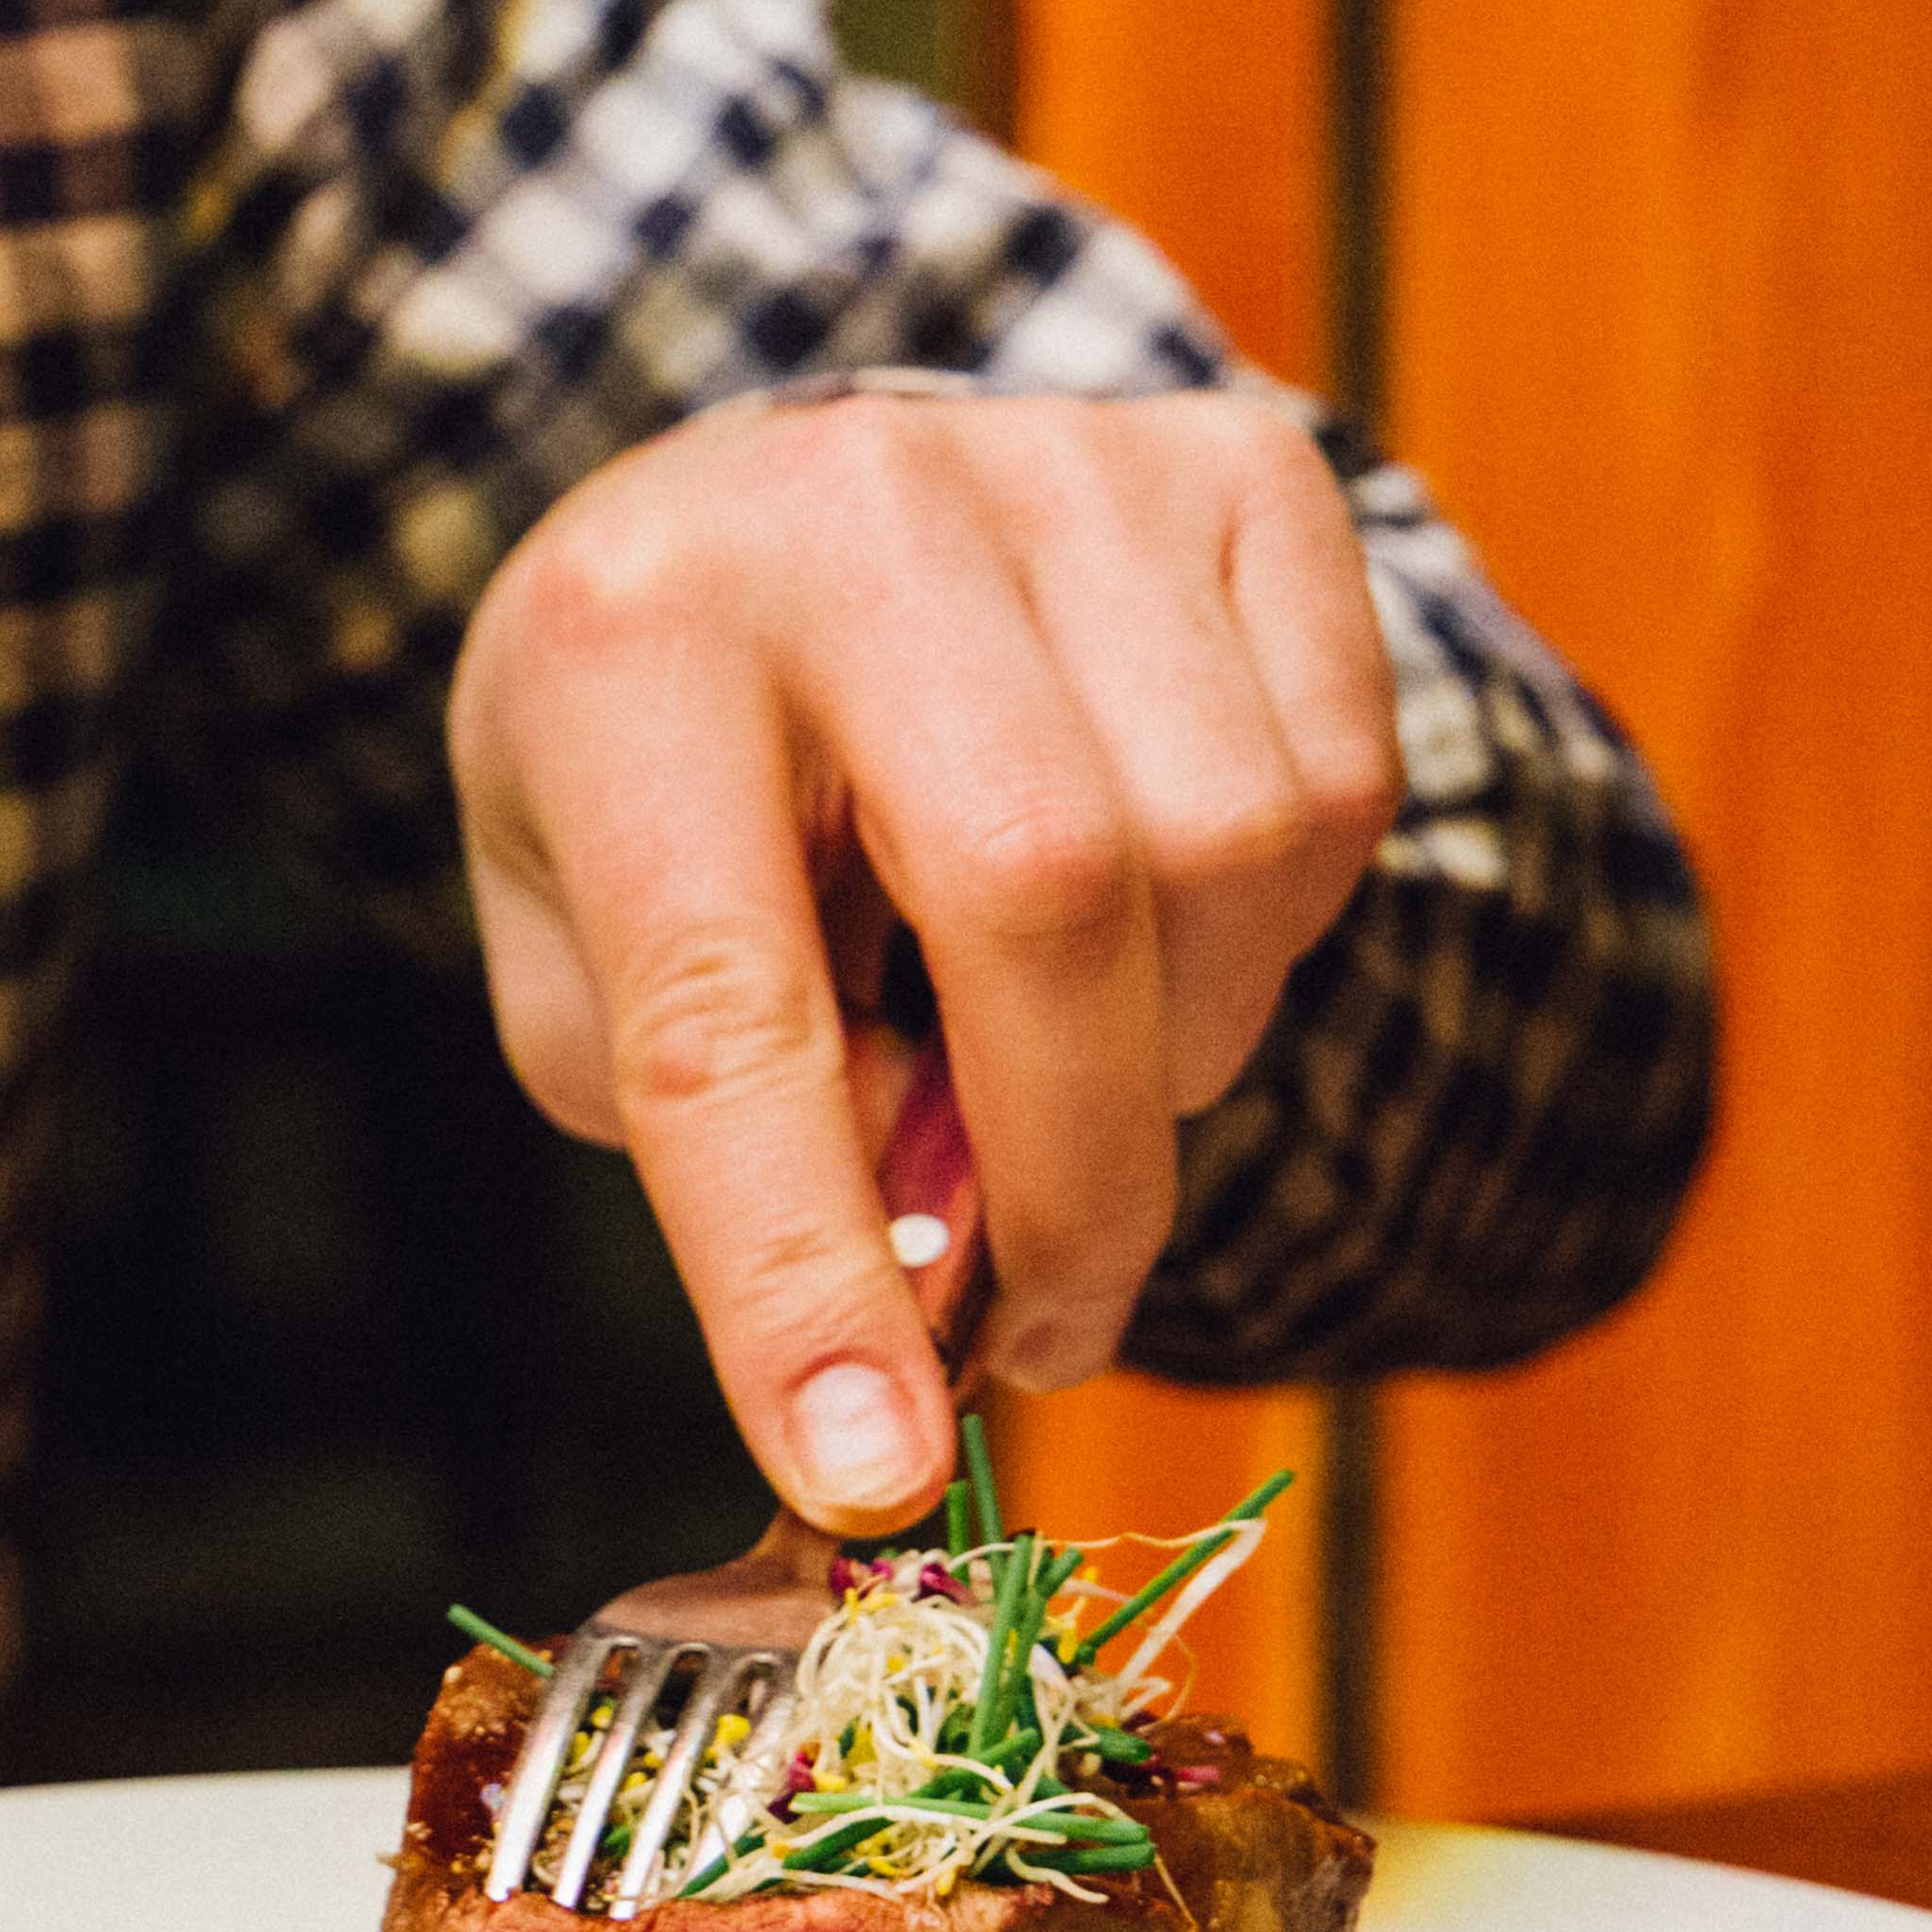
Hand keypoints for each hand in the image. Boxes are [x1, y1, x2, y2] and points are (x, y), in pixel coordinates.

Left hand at [448, 387, 1397, 1520]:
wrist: (765, 517)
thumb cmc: (668, 778)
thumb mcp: (595, 964)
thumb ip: (735, 1139)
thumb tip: (929, 1285)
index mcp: (624, 650)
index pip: (722, 1006)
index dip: (800, 1265)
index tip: (871, 1470)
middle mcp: (853, 510)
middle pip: (1044, 906)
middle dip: (1069, 1184)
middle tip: (1034, 1327)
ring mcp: (1070, 461)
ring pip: (1229, 859)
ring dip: (1166, 1060)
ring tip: (1055, 1067)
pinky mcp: (1243, 466)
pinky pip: (1336, 791)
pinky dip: (1261, 938)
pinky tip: (1145, 928)